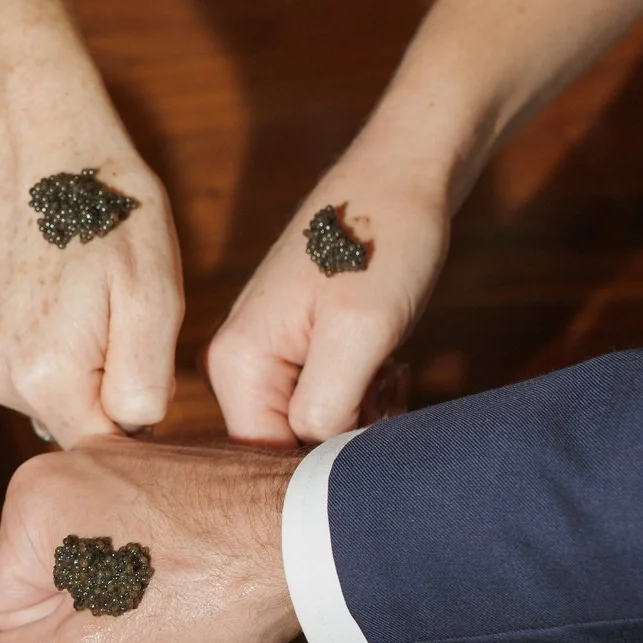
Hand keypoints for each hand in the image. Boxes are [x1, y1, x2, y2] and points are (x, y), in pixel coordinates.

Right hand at [0, 95, 183, 444]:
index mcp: (44, 375)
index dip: (142, 402)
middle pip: (82, 421)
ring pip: (58, 399)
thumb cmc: (105, 205)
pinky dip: (57, 349)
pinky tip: (64, 297)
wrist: (35, 145)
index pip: (111, 441)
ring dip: (86, 364)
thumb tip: (132, 431)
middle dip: (113, 381)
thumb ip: (146, 382)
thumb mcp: (154, 292)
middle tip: (121, 309)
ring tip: (90, 296)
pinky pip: (33, 375)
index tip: (145, 343)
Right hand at [0, 438, 300, 642]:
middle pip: (45, 578)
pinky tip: (197, 568)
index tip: (125, 626)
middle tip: (157, 610)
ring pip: (89, 559)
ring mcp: (116, 456)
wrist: (320, 537)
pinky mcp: (161, 463)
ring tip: (182, 589)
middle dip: (93, 610)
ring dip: (126, 588)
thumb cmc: (211, 593)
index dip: (64, 640)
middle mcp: (63, 460)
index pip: (7, 607)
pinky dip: (157, 557)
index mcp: (30, 499)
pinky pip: (129, 531)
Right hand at [205, 152, 442, 445]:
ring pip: (315, 426)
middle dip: (347, 436)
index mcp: (238, 362)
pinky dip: (365, 395)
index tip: (375, 426)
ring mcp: (269, 353)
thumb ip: (325, 411)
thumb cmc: (383, 238)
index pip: (266, 459)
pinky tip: (389, 365)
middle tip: (389, 390)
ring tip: (392, 369)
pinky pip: (327, 400)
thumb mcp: (360, 332)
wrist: (404, 174)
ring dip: (363, 415)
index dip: (325, 461)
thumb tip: (315, 468)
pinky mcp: (300, 345)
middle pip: (288, 446)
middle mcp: (240, 363)